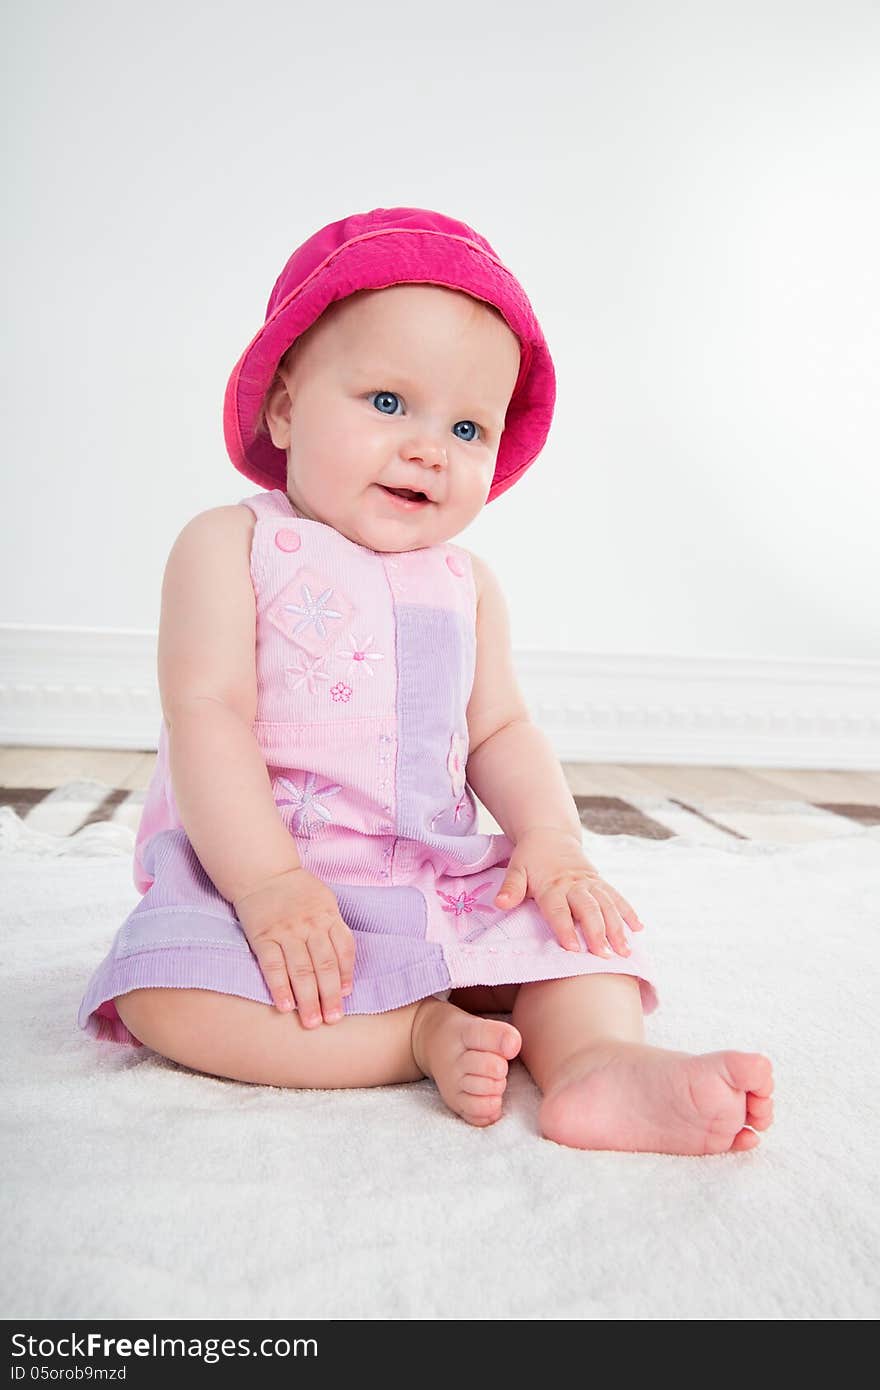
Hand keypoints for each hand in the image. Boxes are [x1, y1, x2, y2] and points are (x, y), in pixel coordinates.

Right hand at [233, 866, 355, 1026]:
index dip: (346, 975)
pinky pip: (273, 966)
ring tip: (311, 1022)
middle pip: (324, 965)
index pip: (344, 949)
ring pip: (301, 970)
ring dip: (307, 999)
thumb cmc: (299, 891)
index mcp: (328, 915)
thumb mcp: (325, 901)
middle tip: (332, 1020)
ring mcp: (286, 931)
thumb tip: (343, 970)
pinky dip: (280, 987)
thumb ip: (334, 930)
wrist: (264, 872)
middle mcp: (310, 925)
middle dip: (329, 995)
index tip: (346, 997)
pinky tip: (285, 1006)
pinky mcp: (263, 937)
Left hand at [494, 827, 645, 957]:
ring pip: (607, 904)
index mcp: (552, 884)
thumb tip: (500, 904)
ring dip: (617, 927)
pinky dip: (628, 911)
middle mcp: (574, 884)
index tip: (573, 949)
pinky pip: (616, 896)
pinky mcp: (600, 881)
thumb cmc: (530, 857)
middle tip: (604, 956)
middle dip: (597, 932)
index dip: (565, 928)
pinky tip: (638, 929)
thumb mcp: (516, 869)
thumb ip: (511, 888)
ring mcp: (590, 882)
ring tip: (624, 950)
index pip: (558, 909)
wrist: (550, 834)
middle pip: (588, 909)